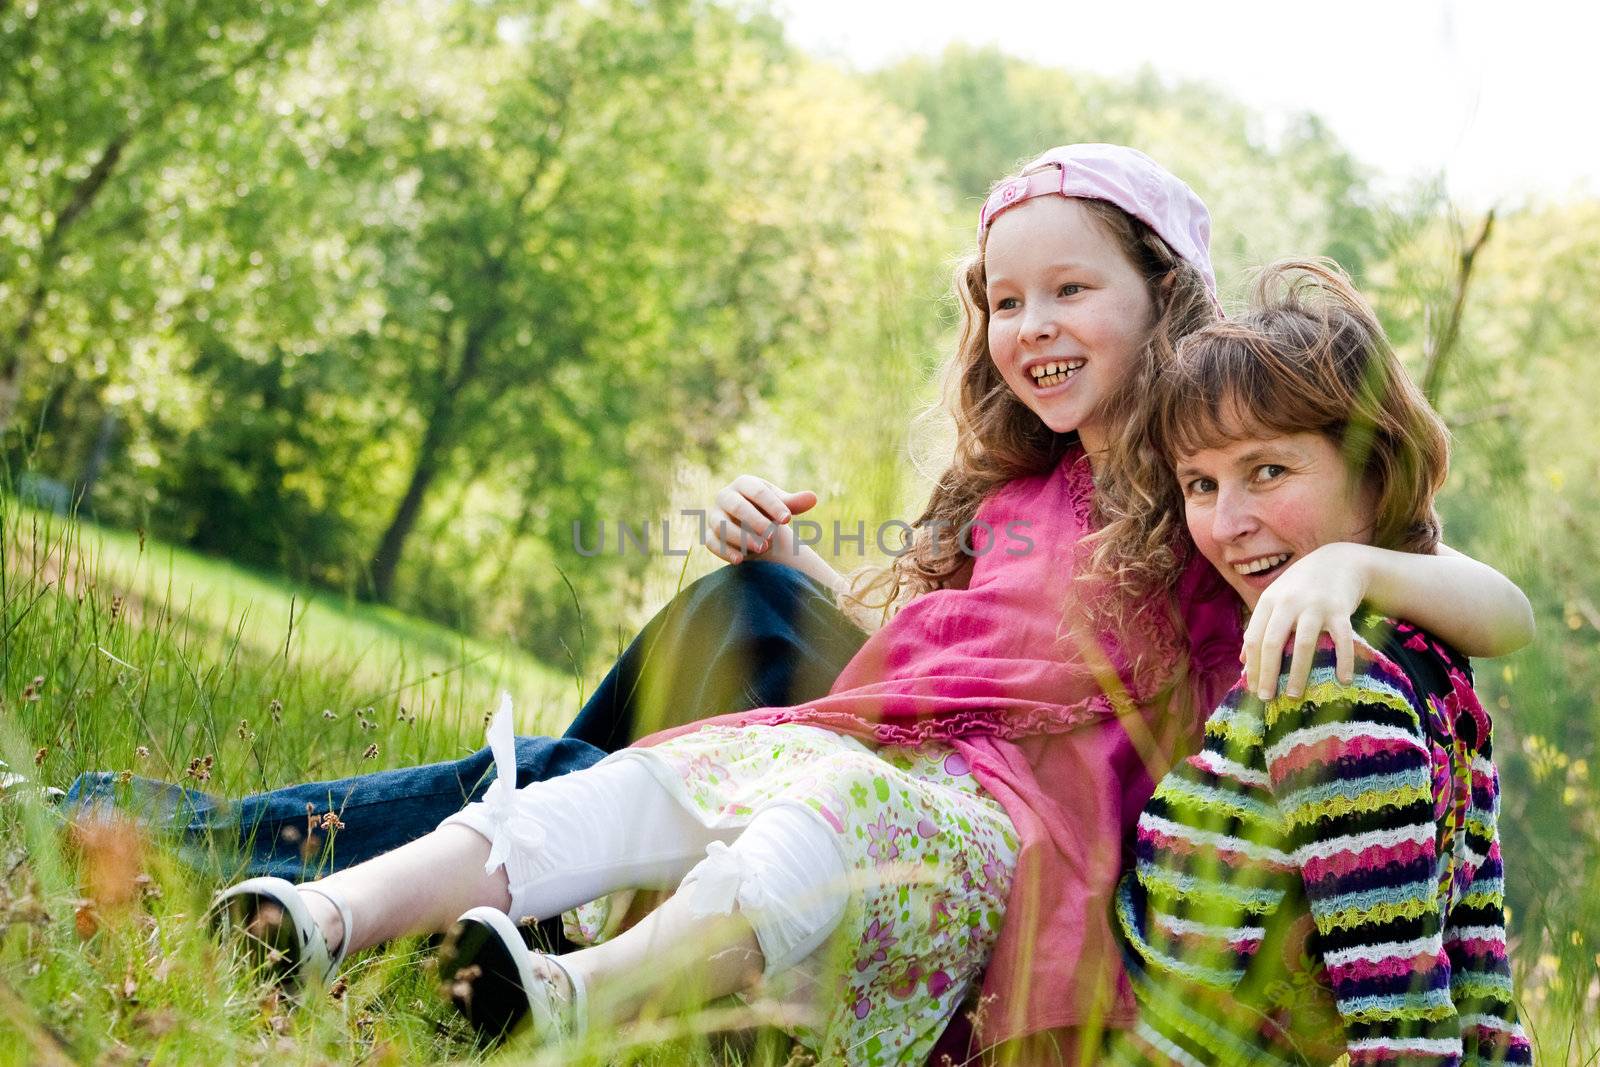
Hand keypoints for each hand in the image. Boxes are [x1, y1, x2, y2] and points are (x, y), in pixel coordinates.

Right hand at [702, 475, 818, 565]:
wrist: (750, 526)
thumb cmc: (767, 511)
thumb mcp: (781, 506)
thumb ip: (794, 503)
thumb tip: (813, 498)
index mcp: (744, 483)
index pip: (756, 491)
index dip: (772, 505)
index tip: (787, 519)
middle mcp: (725, 497)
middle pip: (737, 506)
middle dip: (755, 521)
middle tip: (772, 536)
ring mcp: (714, 516)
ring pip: (722, 525)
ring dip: (741, 538)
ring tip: (762, 549)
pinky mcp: (709, 535)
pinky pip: (712, 543)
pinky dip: (725, 552)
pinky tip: (740, 561)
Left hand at [1242, 543, 1364, 700]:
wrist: (1338, 561)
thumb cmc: (1301, 586)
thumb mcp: (1275, 599)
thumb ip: (1259, 626)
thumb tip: (1243, 660)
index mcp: (1269, 601)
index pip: (1254, 637)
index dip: (1252, 665)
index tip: (1252, 688)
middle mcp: (1289, 602)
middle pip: (1273, 642)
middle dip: (1267, 673)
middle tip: (1266, 697)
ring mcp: (1315, 606)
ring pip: (1304, 644)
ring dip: (1298, 673)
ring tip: (1294, 695)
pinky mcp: (1340, 609)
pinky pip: (1342, 639)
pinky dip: (1344, 660)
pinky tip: (1344, 680)